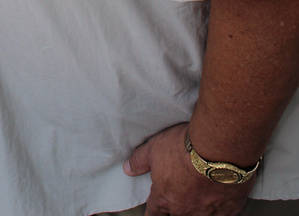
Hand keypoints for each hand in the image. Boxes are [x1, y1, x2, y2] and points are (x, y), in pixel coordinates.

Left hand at [124, 123, 252, 215]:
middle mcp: (185, 211)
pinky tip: (220, 205)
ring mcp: (207, 213)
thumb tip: (127, 168)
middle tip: (176, 206)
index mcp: (165, 199)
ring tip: (198, 202)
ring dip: (197, 211)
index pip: (154, 214)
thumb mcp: (153, 148)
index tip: (154, 212)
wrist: (217, 150)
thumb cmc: (183, 148)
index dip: (153, 212)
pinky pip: (222, 215)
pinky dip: (219, 211)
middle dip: (174, 213)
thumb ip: (139, 161)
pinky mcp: (228, 210)